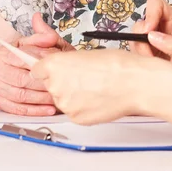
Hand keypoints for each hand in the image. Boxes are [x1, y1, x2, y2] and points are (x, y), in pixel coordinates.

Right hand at [0, 12, 70, 115]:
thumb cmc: (12, 59)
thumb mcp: (24, 43)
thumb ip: (39, 38)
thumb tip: (50, 37)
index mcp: (4, 55)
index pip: (23, 59)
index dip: (41, 63)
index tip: (56, 65)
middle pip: (23, 80)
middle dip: (43, 83)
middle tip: (60, 84)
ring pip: (22, 96)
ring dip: (42, 99)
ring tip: (58, 97)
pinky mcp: (1, 103)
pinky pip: (19, 109)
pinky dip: (35, 110)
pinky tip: (49, 109)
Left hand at [32, 48, 155, 124]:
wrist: (134, 84)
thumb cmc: (118, 65)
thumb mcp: (89, 52)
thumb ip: (69, 61)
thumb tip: (64, 66)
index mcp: (56, 65)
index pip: (37, 69)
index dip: (49, 68)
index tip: (55, 69)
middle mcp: (56, 85)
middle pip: (50, 84)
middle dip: (63, 81)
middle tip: (83, 76)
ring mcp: (65, 104)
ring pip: (62, 99)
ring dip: (73, 95)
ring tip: (95, 87)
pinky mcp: (75, 118)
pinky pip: (73, 111)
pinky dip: (82, 106)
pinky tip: (98, 97)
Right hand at [130, 0, 171, 71]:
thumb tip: (152, 35)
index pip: (157, 4)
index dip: (150, 13)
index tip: (149, 32)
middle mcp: (159, 28)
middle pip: (141, 22)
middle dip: (142, 38)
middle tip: (150, 56)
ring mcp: (148, 40)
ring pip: (134, 37)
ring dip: (141, 52)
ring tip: (154, 63)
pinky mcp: (141, 51)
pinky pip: (132, 50)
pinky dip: (138, 59)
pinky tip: (150, 66)